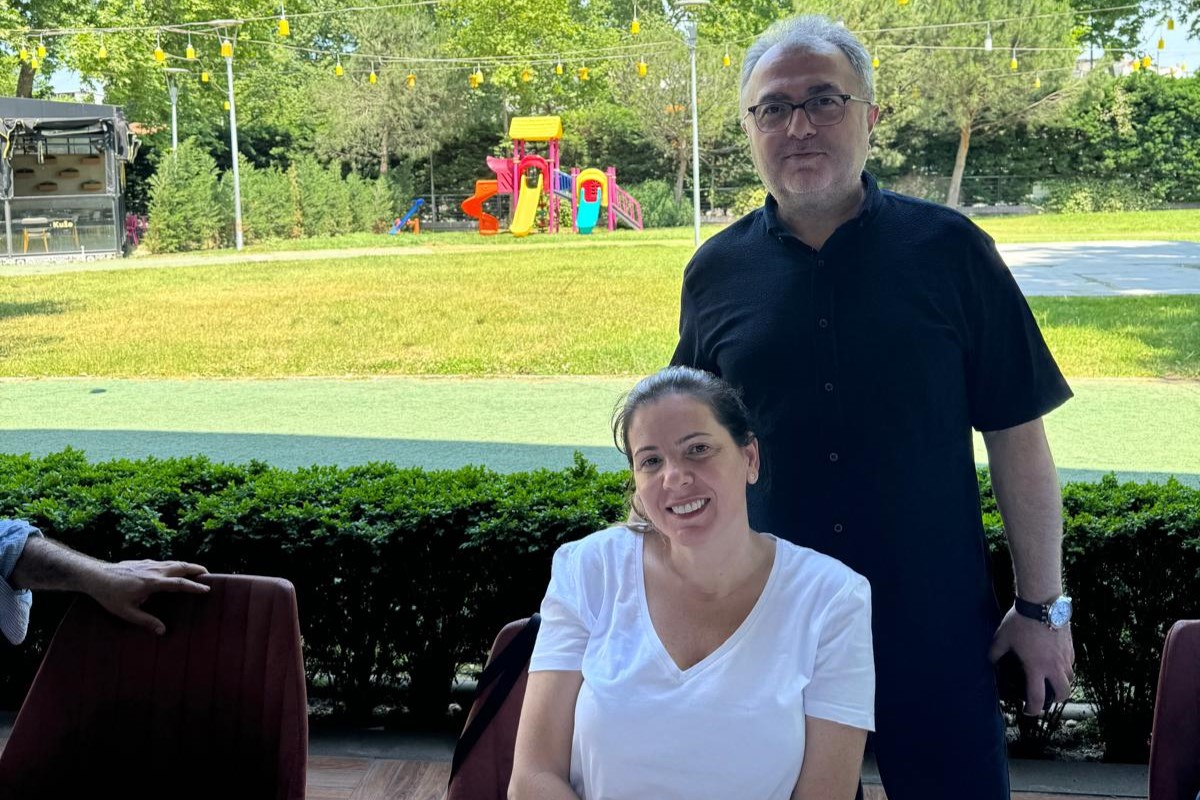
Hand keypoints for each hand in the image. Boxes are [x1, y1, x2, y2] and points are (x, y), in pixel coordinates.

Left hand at [84, 560, 210, 635]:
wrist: (96, 576)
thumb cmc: (110, 595)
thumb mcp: (126, 612)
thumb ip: (146, 621)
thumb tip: (163, 631)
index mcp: (152, 583)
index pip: (179, 583)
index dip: (195, 586)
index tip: (207, 589)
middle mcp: (154, 570)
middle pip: (182, 566)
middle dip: (197, 569)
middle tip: (209, 575)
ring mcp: (149, 564)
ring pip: (174, 562)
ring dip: (188, 566)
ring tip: (197, 572)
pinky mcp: (144, 562)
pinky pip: (165, 562)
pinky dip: (176, 565)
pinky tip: (175, 571)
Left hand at [989, 606, 1074, 715]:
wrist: (1042, 602)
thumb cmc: (1020, 620)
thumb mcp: (1002, 637)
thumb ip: (995, 652)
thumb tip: (990, 661)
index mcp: (1036, 667)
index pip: (1037, 697)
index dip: (1033, 709)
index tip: (1028, 711)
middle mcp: (1054, 665)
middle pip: (1064, 693)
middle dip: (1056, 700)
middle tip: (1045, 697)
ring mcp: (1065, 656)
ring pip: (1070, 679)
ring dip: (1062, 683)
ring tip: (1050, 679)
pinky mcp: (1071, 646)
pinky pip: (1071, 663)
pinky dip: (1065, 668)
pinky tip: (1055, 662)